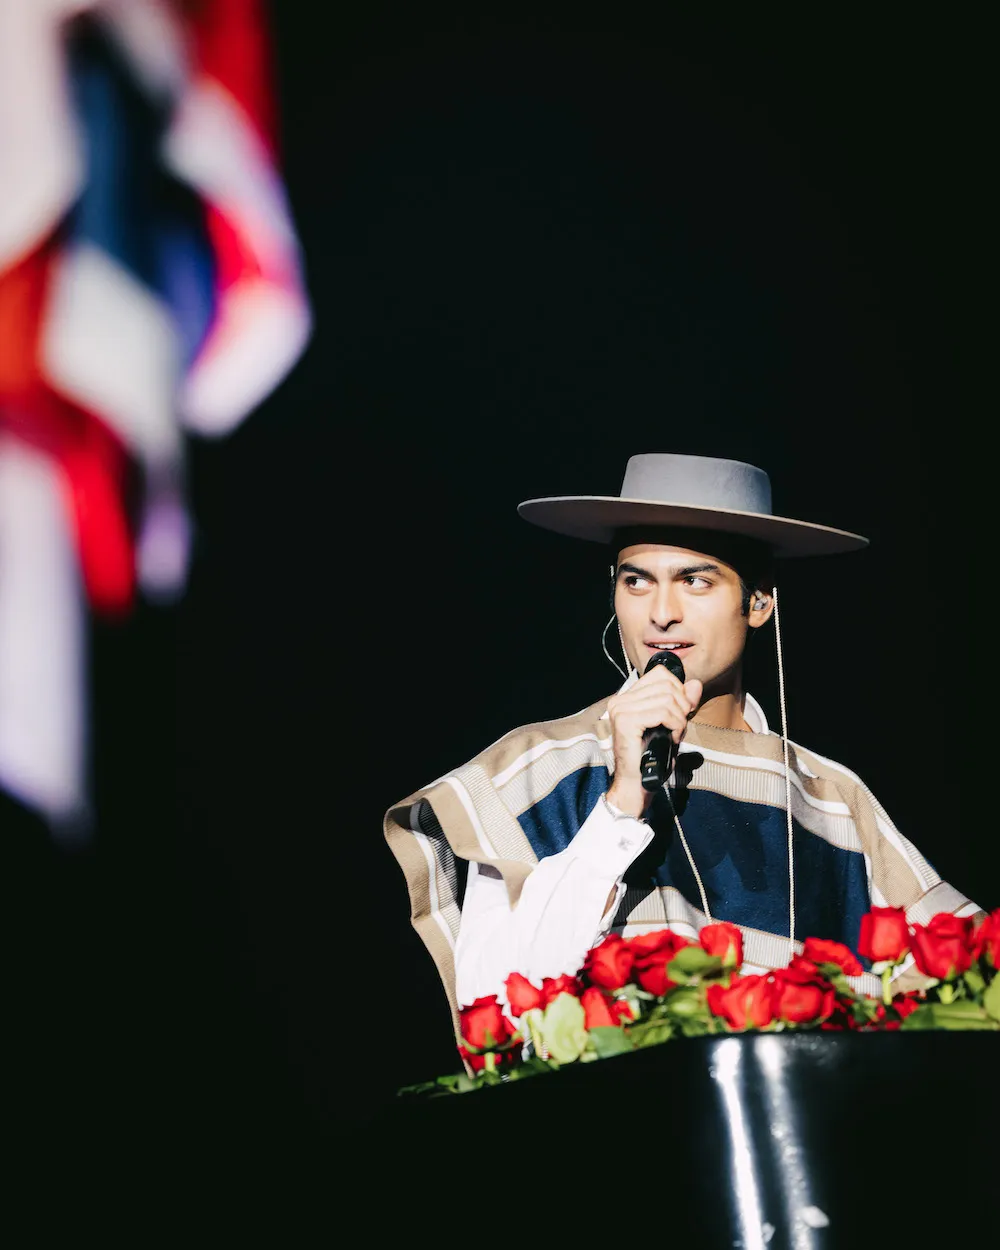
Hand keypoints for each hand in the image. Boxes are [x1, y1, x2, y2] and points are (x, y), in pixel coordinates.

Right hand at [605, 665, 702, 817]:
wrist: (638, 783)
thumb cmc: (652, 757)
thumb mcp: (673, 724)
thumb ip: (683, 702)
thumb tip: (695, 684)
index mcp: (627, 697)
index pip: (660, 674)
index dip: (678, 690)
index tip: (680, 712)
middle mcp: (620, 700)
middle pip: (666, 684)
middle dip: (681, 706)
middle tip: (678, 727)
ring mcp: (620, 709)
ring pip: (667, 698)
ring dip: (679, 719)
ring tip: (673, 735)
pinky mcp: (625, 721)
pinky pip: (663, 712)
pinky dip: (675, 726)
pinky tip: (670, 738)